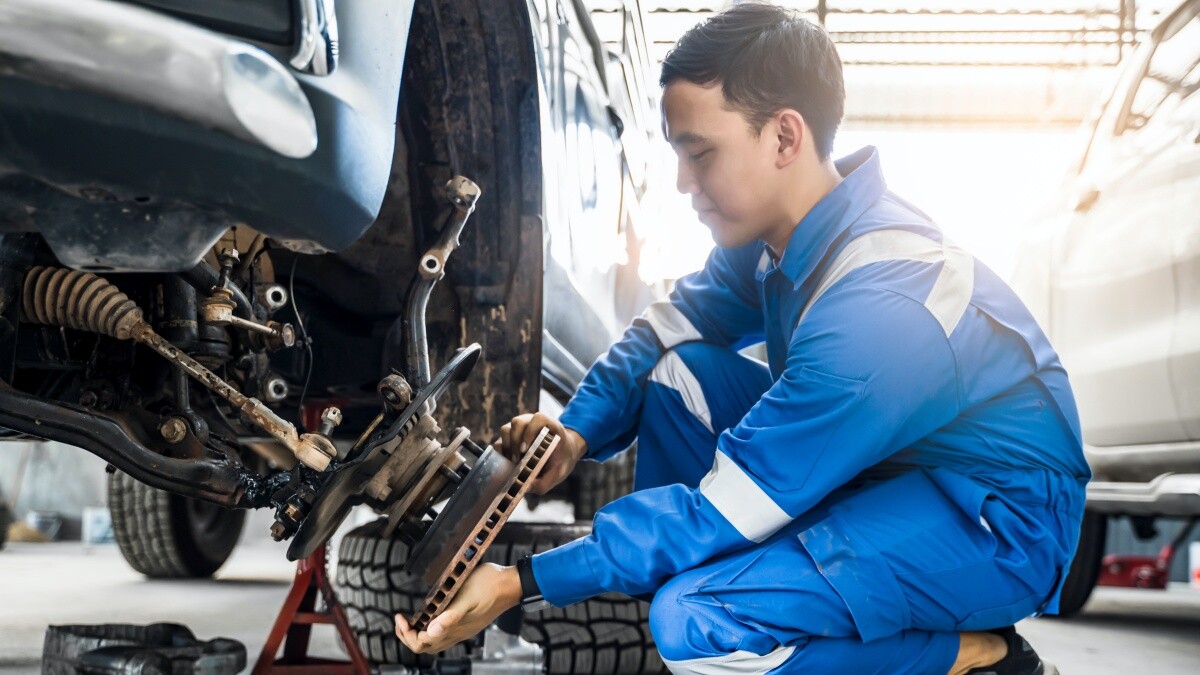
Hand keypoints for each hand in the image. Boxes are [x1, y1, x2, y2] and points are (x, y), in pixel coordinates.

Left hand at [395, 563, 520, 653]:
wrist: (511, 584)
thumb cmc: (490, 585)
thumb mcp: (467, 597)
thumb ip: (449, 615)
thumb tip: (431, 630)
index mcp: (455, 628)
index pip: (422, 643)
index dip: (406, 633)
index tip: (400, 616)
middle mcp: (458, 632)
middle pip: (425, 646)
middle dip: (408, 636)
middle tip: (401, 620)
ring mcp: (463, 628)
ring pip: (434, 641)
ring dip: (419, 633)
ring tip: (411, 619)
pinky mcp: (467, 622)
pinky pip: (444, 633)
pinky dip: (431, 627)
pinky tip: (430, 614)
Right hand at [497, 412, 586, 493]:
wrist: (563, 454)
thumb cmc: (561, 461)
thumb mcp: (558, 474)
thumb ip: (544, 481)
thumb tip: (525, 486)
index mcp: (549, 426)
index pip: (538, 418)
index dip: (531, 430)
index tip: (527, 449)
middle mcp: (532, 423)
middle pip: (518, 423)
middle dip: (515, 442)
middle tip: (518, 460)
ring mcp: (520, 429)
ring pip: (506, 429)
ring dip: (507, 446)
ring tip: (513, 462)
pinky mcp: (510, 438)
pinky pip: (499, 441)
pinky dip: (501, 452)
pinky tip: (508, 463)